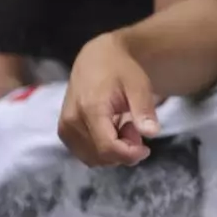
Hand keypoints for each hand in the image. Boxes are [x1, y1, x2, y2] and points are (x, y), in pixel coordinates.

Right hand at [58, 33, 160, 166]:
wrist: (97, 58)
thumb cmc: (121, 69)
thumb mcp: (139, 85)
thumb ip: (144, 109)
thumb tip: (152, 133)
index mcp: (90, 109)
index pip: (107, 148)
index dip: (129, 155)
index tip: (146, 149)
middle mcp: (72, 121)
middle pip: (100, 156)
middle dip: (123, 150)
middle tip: (135, 127)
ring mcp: (65, 128)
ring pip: (92, 158)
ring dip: (113, 150)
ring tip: (124, 125)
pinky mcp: (64, 131)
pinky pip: (85, 152)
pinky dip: (102, 148)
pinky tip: (112, 128)